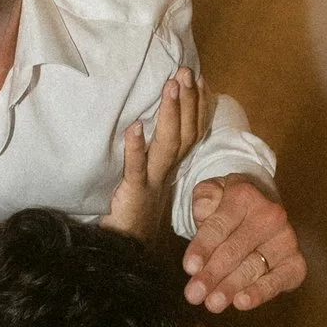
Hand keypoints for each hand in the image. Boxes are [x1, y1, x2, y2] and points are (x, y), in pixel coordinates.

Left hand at [105, 67, 202, 245]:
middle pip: (185, 133)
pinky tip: (134, 127)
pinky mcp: (134, 193)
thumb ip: (152, 158)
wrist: (126, 254)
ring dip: (171, 114)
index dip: (197, 106)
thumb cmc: (133, 216)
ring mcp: (152, 182)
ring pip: (168, 145)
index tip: (200, 79)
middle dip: (188, 101)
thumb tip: (148, 128)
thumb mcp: (147, 182)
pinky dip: (135, 148)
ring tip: (171, 86)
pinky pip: (136, 168)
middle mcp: (166, 173)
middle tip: (187, 71)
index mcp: (170, 169)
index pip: (191, 132)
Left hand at [184, 175, 305, 313]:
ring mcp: (286, 240)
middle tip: (194, 294)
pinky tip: (242, 302)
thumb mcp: (212, 192)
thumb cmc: (229, 206)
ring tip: (212, 303)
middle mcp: (271, 216)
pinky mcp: (295, 262)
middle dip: (212, 274)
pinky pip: (277, 281)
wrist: (259, 210)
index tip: (189, 268)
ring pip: (252, 267)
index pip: (219, 225)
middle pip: (234, 250)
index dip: (203, 247)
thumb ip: (204, 197)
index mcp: (245, 196)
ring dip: (230, 287)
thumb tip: (203, 210)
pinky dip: (260, 292)